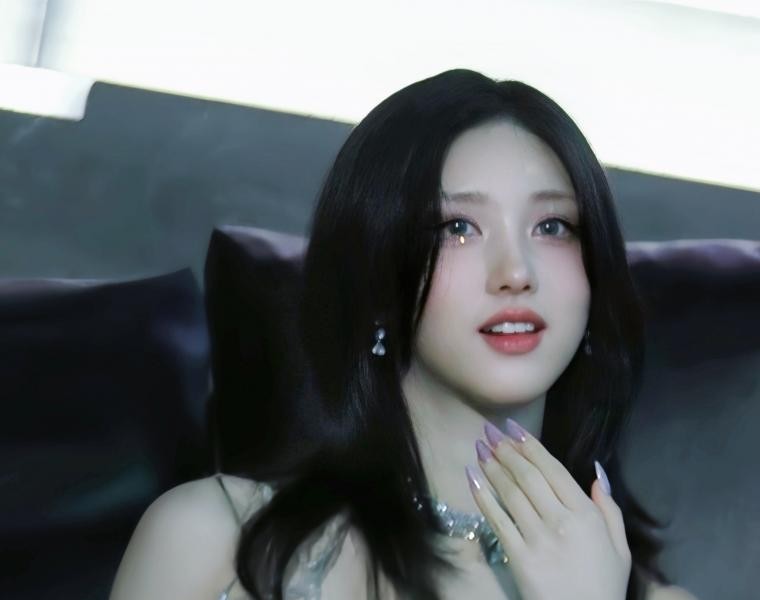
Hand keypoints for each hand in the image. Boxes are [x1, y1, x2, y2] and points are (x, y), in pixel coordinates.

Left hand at [466, 419, 631, 599]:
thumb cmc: (604, 585)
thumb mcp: (620, 547)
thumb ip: (610, 509)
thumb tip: (596, 472)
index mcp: (586, 515)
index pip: (553, 471)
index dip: (530, 446)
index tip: (513, 429)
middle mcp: (560, 521)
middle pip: (528, 477)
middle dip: (507, 451)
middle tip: (490, 431)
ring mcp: (537, 539)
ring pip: (511, 494)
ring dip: (493, 467)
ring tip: (480, 448)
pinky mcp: (518, 557)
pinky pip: (498, 521)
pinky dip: (483, 497)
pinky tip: (472, 478)